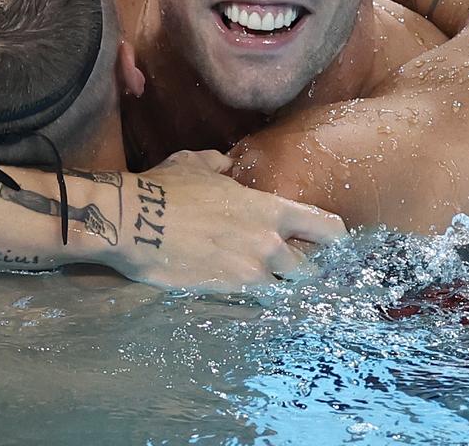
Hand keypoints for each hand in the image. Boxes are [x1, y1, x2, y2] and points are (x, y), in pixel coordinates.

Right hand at [108, 150, 344, 292]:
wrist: (134, 222)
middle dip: (303, 270)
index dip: (334, 237)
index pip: (325, 227)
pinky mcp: (226, 294)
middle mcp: (269, 245)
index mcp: (269, 209)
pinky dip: (253, 302)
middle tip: (292, 268)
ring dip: (277, 288)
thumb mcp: (196, 164)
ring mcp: (249, 274)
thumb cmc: (165, 188)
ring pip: (283, 291)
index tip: (333, 243)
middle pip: (308, 269)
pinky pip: (253, 304)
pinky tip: (244, 299)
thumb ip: (219, 165)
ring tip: (266, 286)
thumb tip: (225, 166)